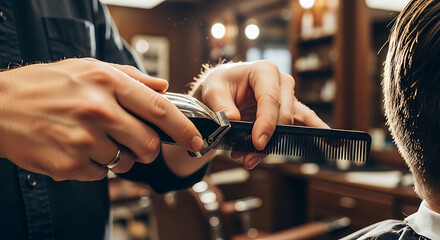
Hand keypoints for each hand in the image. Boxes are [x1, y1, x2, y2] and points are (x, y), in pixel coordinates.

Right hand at [0, 58, 203, 180]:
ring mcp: (84, 140)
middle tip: (133, 140)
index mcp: (107, 83)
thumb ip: (131, 77)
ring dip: (119, 156)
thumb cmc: (45, 85)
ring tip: (96, 140)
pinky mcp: (70, 165)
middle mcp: (98, 110)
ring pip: (126, 162)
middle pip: (148, 144)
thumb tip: (164, 87)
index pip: (160, 110)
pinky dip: (96, 165)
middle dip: (147, 147)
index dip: (185, 129)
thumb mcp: (88, 68)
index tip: (196, 141)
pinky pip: (102, 174)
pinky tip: (77, 148)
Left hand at [190, 60, 327, 168]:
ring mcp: (288, 97)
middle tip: (247, 158)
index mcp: (264, 71)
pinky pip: (305, 123)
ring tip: (252, 160)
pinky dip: (315, 133)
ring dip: (277, 145)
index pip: (270, 99)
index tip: (258, 143)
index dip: (266, 123)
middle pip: (284, 115)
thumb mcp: (213, 90)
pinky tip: (334, 141)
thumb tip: (234, 122)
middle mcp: (282, 82)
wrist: (224, 89)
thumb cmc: (221, 85)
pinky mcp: (289, 111)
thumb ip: (221, 106)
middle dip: (268, 139)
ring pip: (292, 124)